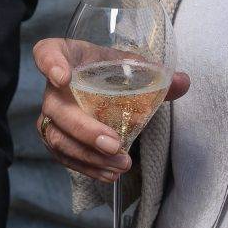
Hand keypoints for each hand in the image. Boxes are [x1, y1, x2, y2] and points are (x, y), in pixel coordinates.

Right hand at [31, 36, 189, 182]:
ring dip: (89, 155)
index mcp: (64, 56)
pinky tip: (110, 174)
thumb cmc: (107, 69)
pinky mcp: (55, 138)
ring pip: (58, 138)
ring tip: (121, 163)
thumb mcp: (127, 65)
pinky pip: (64, 157)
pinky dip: (87, 167)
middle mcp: (50, 87)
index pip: (45, 53)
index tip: (63, 76)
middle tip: (113, 143)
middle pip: (56, 108)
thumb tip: (182, 82)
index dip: (50, 64)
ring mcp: (49, 115)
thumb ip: (153, 73)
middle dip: (84, 129)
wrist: (97, 84)